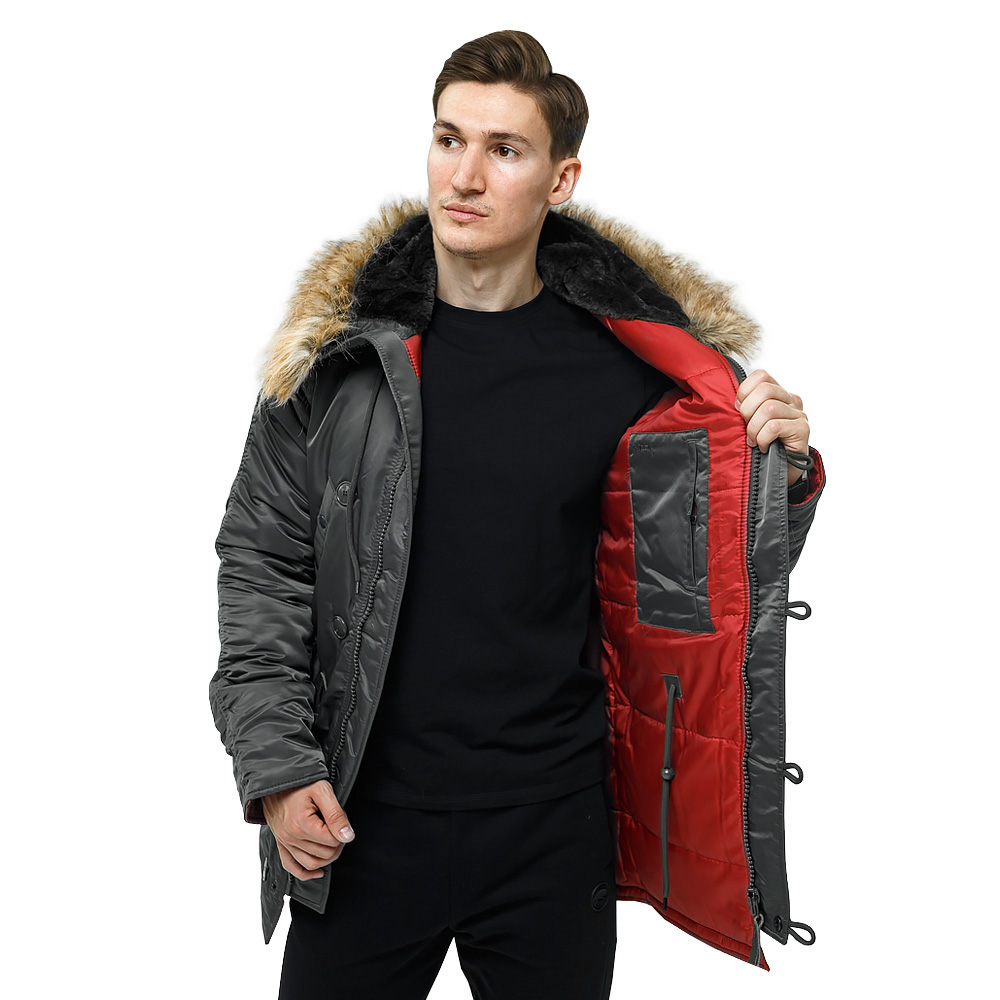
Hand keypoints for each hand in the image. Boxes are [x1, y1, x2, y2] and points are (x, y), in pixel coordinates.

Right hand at [262, 779, 354, 880]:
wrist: (276, 779)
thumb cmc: (299, 782)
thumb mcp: (322, 790)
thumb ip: (336, 815)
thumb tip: (347, 836)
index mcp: (301, 824)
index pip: (332, 841)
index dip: (342, 832)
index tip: (341, 820)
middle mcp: (290, 837)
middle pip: (324, 854)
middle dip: (337, 843)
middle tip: (339, 828)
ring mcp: (284, 842)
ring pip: (311, 863)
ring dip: (326, 858)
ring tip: (332, 843)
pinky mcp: (280, 843)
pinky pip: (291, 866)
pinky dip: (305, 873)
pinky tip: (319, 872)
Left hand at [733, 369, 809, 485]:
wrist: (780, 472)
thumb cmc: (763, 445)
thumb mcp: (749, 422)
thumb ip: (744, 407)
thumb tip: (731, 402)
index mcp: (778, 394)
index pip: (761, 376)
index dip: (744, 390)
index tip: (738, 408)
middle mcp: (791, 400)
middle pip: (765, 389)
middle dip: (747, 410)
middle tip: (746, 428)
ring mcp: (798, 414)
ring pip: (769, 408)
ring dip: (754, 428)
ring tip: (754, 441)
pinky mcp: (802, 429)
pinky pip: (774, 427)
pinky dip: (763, 438)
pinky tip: (764, 446)